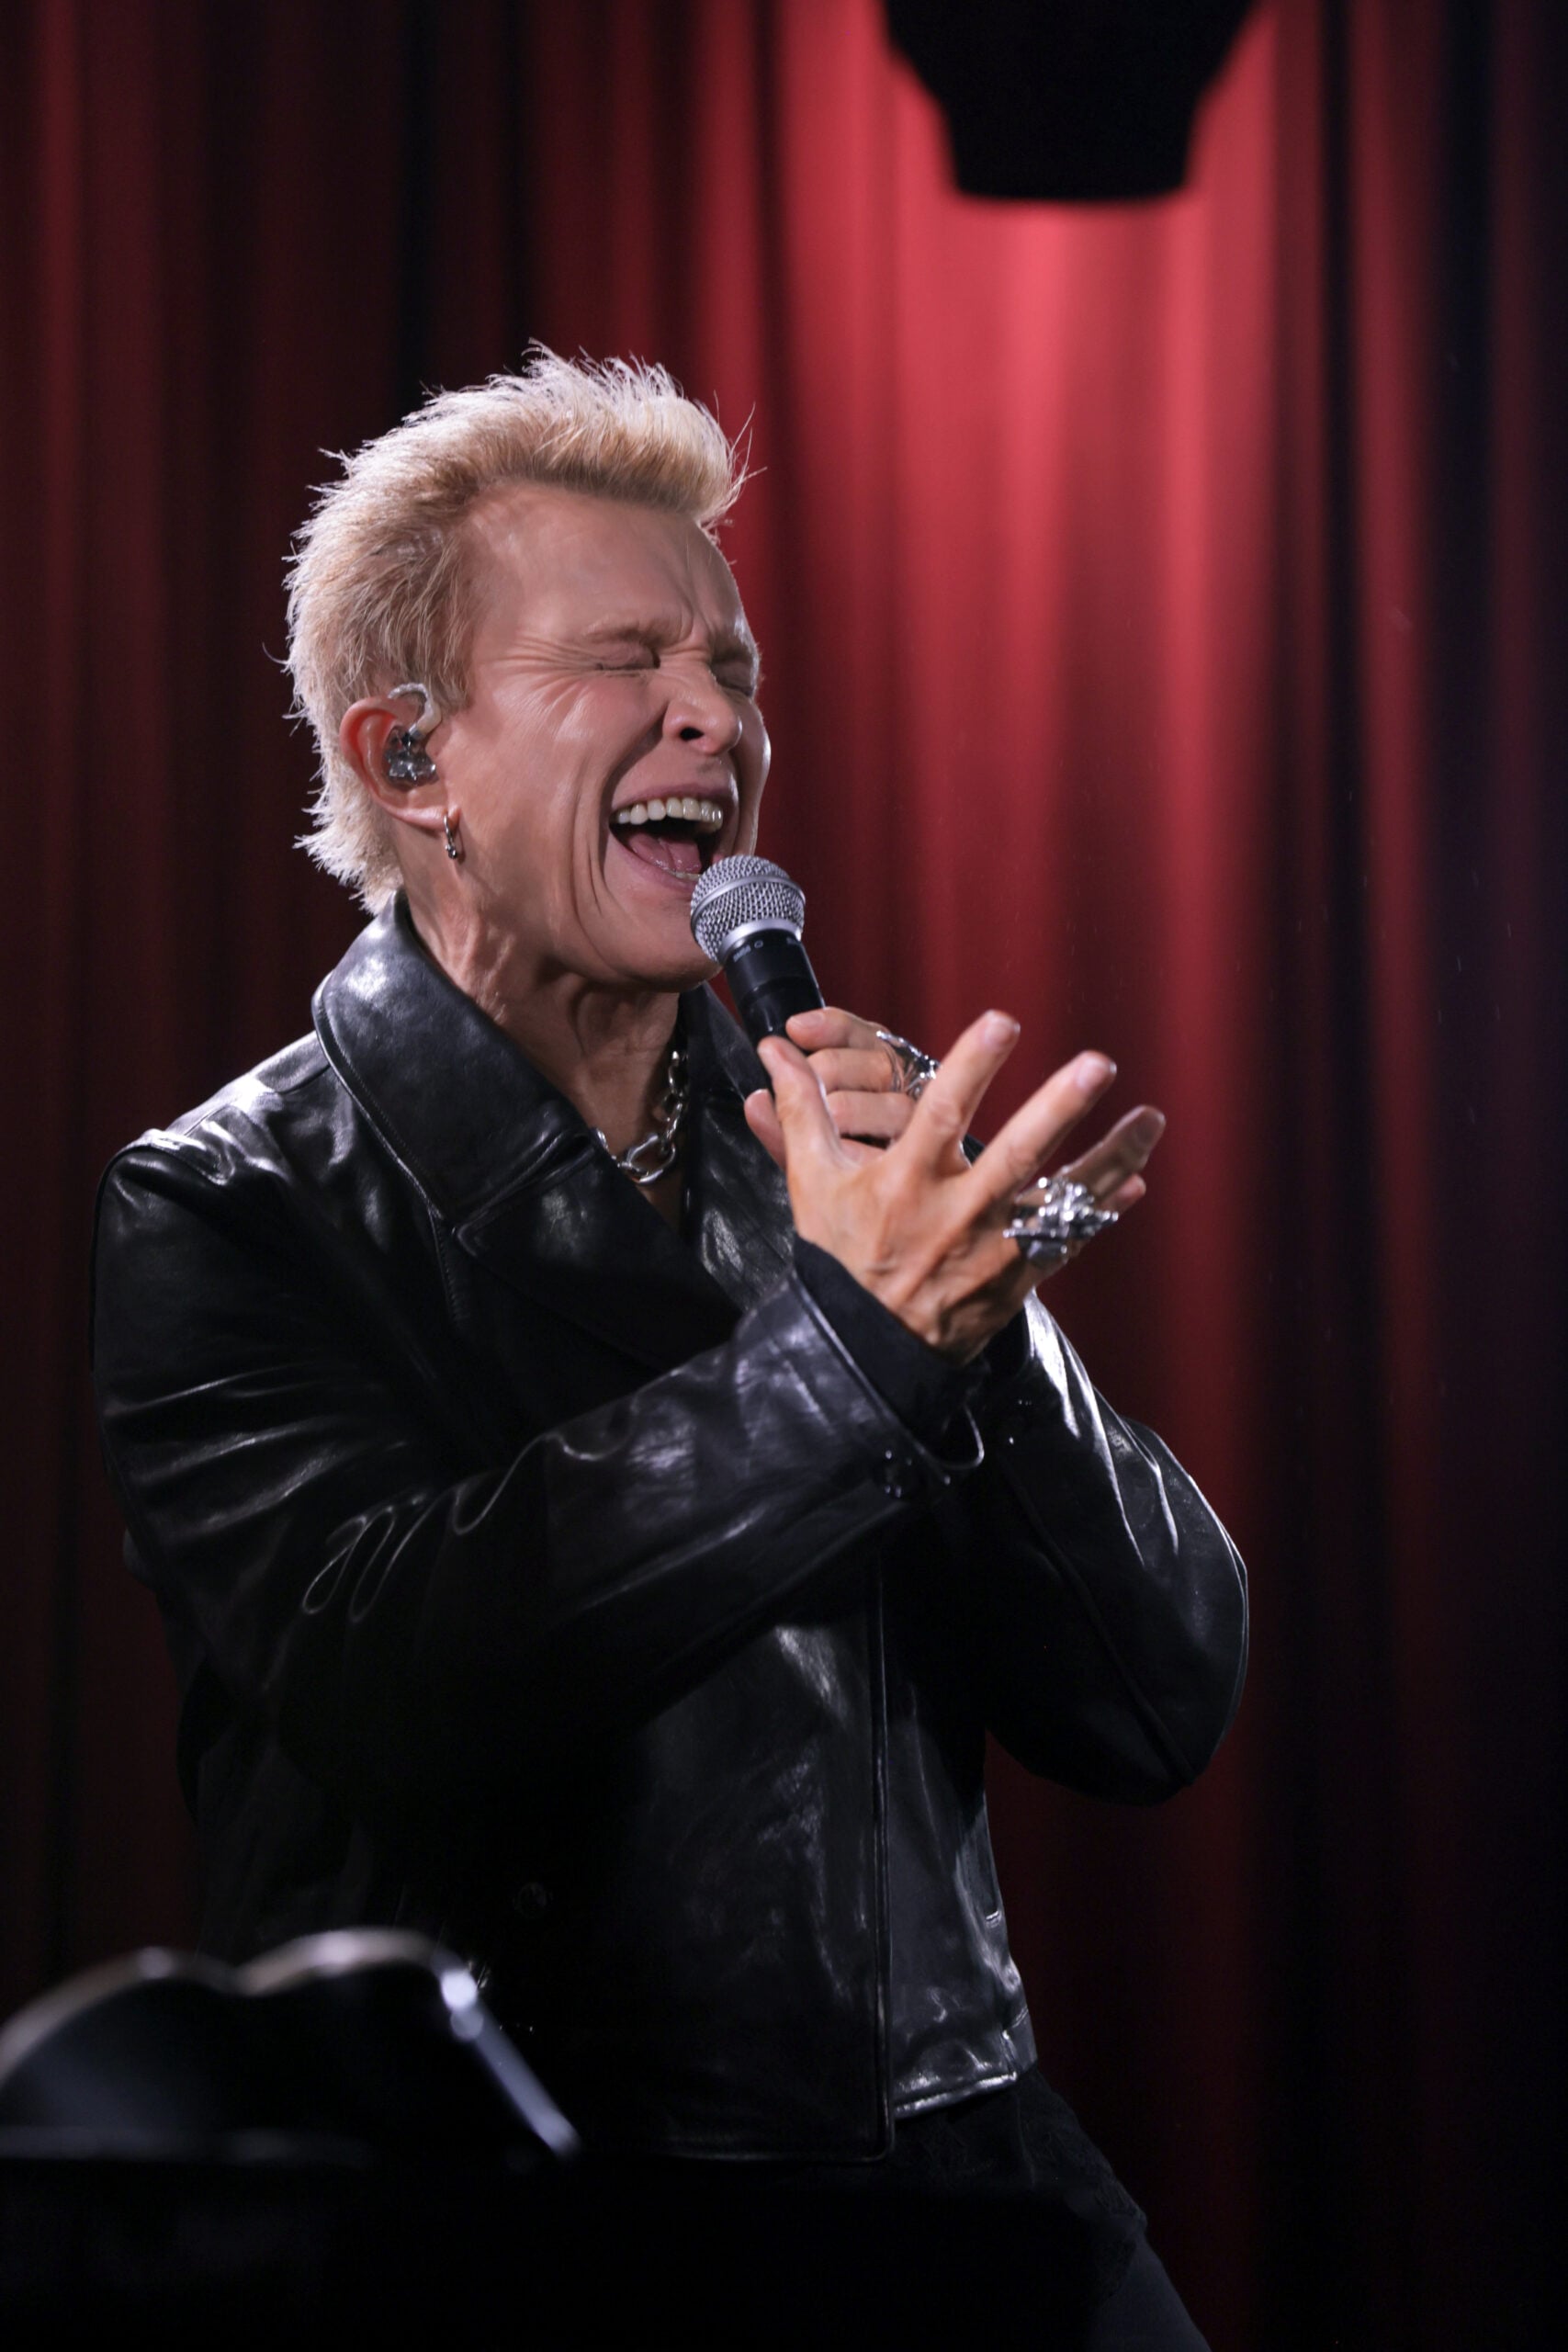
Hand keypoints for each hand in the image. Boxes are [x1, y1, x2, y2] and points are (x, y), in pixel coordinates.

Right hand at [744, 1011, 1164, 1363]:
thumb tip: (773, 1052)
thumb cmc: (840, 1258)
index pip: (942, 1114)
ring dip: (1110, 1156)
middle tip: (1097, 1065)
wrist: (866, 1351)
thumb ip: (800, 1113)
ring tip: (1151, 1117)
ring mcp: (994, 1250)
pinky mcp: (1018, 1278)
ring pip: (1064, 1199)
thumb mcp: (813, 1186)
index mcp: (905, 1183)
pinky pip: (1071, 1241)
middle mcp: (956, 1215)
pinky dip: (1104, 1211)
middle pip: (1016, 1155)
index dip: (973, 1065)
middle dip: (1059, 1109)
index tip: (1003, 1021)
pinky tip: (1135, 1180)